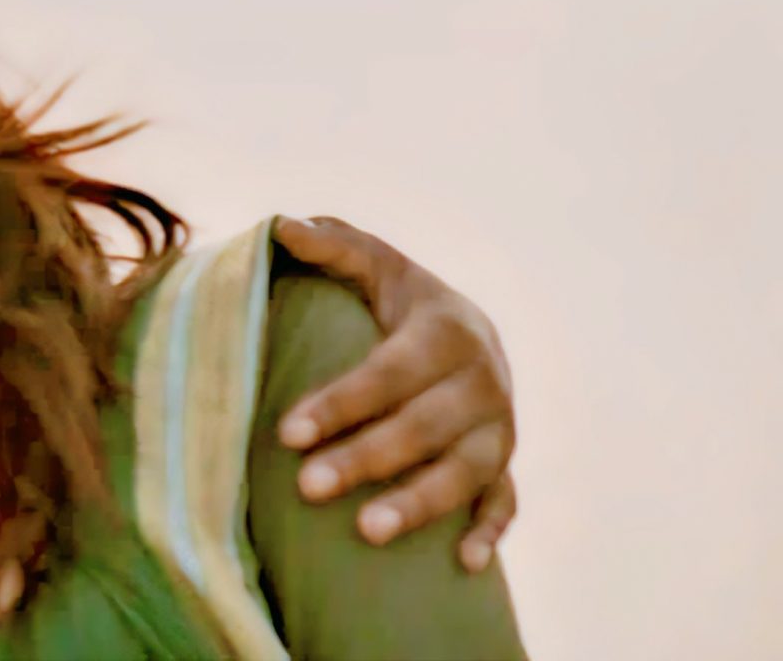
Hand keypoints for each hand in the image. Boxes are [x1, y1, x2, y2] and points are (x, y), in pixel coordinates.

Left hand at [272, 215, 517, 571]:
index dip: (341, 402)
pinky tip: (461, 564)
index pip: (390, 372)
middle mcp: (482, 382)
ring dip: (419, 503)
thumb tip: (282, 224)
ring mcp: (499, 427)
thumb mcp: (376, 265)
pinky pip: (505, 502)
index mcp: (448, 331)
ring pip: (465, 472)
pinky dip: (488, 530)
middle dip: (367, 458)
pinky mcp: (506, 464)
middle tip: (308, 487)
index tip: (287, 432)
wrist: (469, 334)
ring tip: (365, 532)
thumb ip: (334, 245)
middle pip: (424, 427)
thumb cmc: (403, 301)